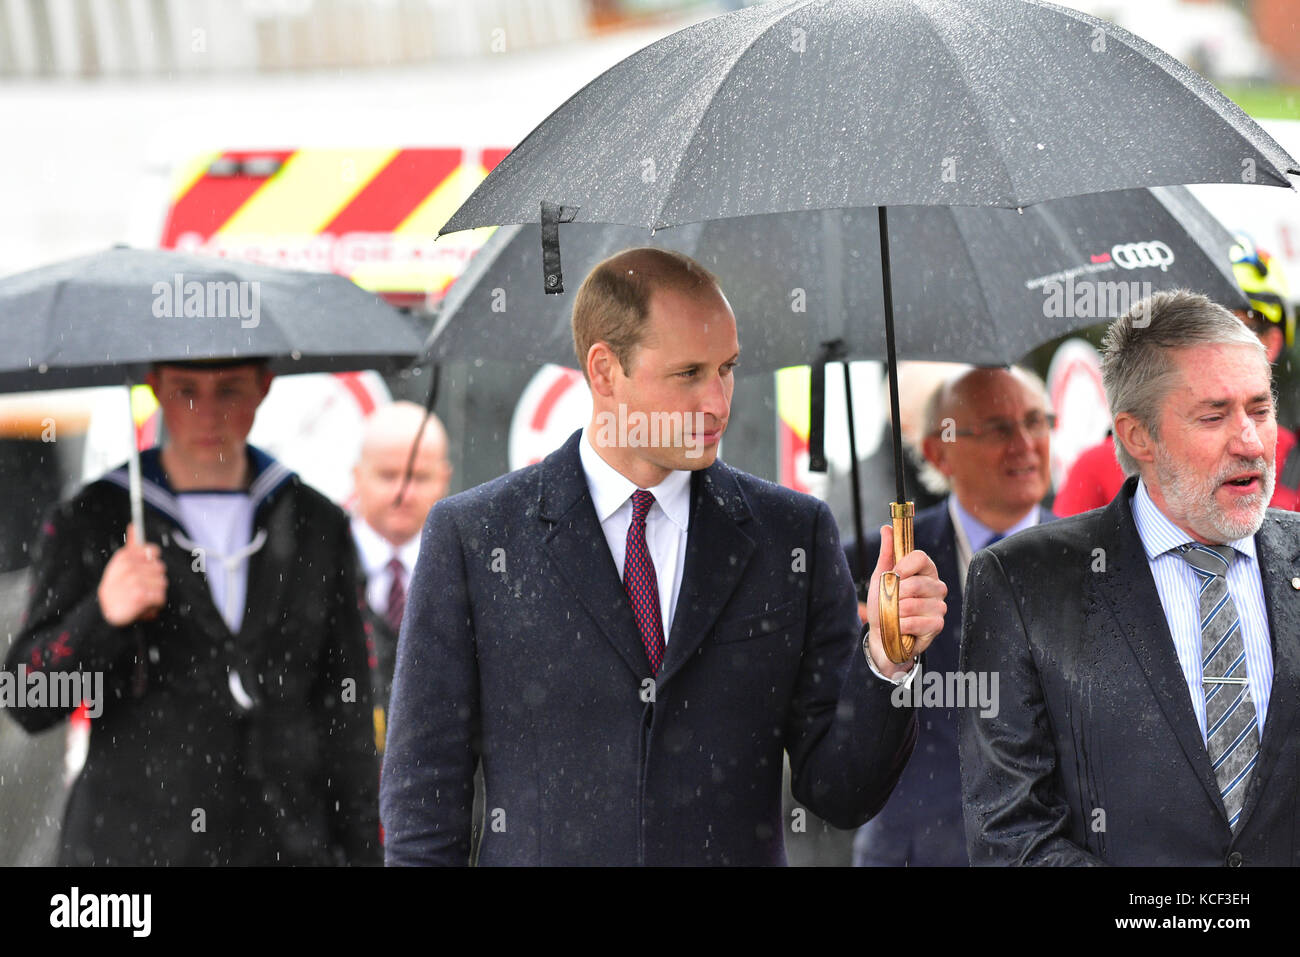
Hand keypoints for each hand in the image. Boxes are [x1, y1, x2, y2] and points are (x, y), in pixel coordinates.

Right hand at [97, 523, 166, 626]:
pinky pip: (161, 598)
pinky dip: (154, 606)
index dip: (151, 563)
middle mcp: (130, 566)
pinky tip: (142, 607)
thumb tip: (134, 525)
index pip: (153, 551)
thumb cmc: (115, 590)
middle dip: (154, 581)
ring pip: (163, 584)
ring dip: (155, 594)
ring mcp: (135, 580)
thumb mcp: (120, 565)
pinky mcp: (141, 595)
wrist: (102, 615)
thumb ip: (131, 546)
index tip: (143, 571)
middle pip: (161, 569)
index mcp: (125, 557)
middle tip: (138, 588)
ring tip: (139, 598)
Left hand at [864, 524, 946, 677]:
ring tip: (894, 615)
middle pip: (915, 584)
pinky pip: (915, 622)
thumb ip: (887, 552)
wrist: (882, 633)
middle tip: (890, 601)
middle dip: (895, 595)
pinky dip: (901, 626)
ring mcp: (939, 606)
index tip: (892, 576)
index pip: (920, 557)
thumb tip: (886, 528)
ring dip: (895, 612)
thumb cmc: (884, 603)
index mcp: (926, 570)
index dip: (902, 567)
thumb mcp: (882, 576)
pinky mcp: (937, 625)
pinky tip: (900, 627)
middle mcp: (937, 586)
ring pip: (912, 604)